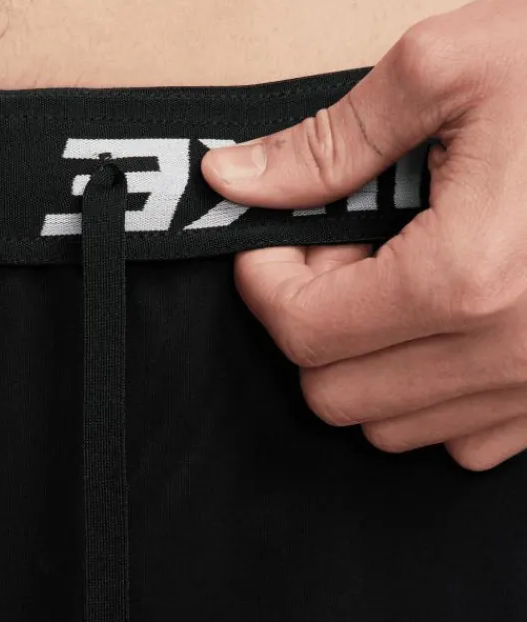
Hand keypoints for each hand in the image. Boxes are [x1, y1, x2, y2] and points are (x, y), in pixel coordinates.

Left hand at [200, 0, 526, 470]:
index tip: (277, 238)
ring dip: (367, 362)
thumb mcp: (453, 67)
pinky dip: (431, 396)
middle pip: (332, 392)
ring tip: (402, 280)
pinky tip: (449, 325)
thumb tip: (233, 180)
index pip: (302, 329)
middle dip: (314, 323)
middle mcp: (507, 353)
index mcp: (466, 277)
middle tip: (344, 252)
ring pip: (389, 427)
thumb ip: (328, 142)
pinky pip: (460, 442)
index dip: (266, 281)